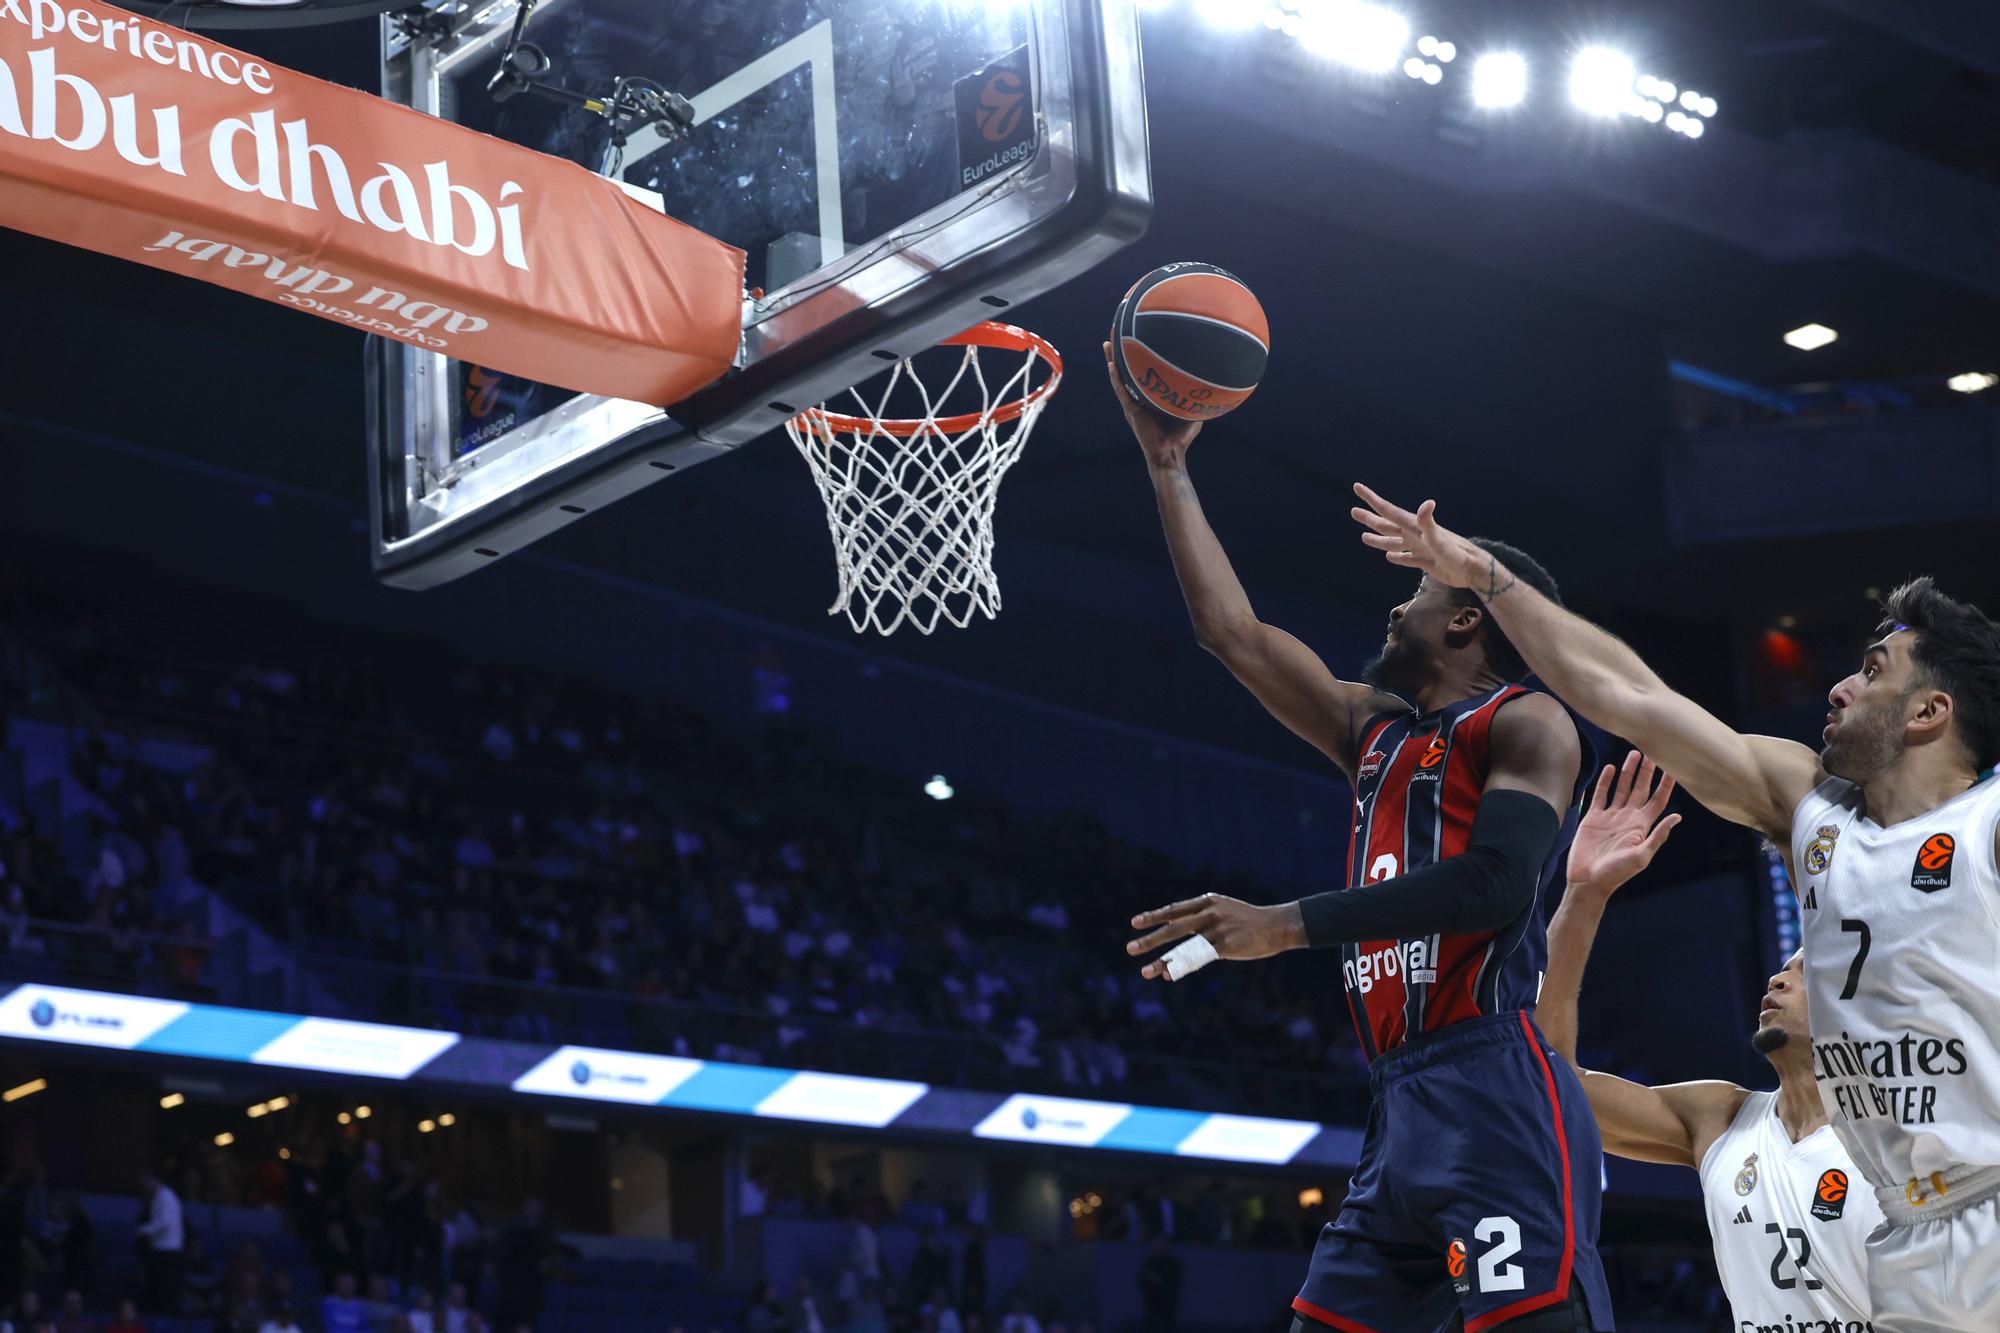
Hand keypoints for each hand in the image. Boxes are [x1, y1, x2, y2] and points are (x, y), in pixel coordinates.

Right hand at [1105, 341, 1201, 467]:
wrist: (1170, 453)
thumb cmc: (1182, 436)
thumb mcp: (1192, 409)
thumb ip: (1197, 395)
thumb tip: (1213, 379)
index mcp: (1151, 398)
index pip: (1143, 374)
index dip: (1138, 358)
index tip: (1138, 340)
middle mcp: (1139, 399)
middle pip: (1127, 371)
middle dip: (1121, 354)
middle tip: (1116, 334)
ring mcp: (1133, 404)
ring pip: (1119, 378)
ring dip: (1112, 361)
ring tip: (1107, 344)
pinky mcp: (1131, 411)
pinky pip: (1121, 391)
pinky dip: (1116, 378)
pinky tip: (1111, 364)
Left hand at [1125, 892, 1302, 979]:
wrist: (1277, 925)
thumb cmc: (1249, 921)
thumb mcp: (1224, 911)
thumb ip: (1203, 919)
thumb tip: (1182, 936)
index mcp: (1207, 901)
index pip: (1174, 909)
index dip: (1154, 916)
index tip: (1135, 923)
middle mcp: (1208, 913)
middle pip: (1173, 927)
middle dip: (1149, 939)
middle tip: (1130, 948)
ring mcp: (1216, 930)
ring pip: (1182, 947)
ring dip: (1161, 961)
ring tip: (1144, 972)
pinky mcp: (1224, 946)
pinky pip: (1197, 959)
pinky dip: (1181, 968)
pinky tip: (1169, 975)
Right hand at [1350, 483, 1489, 590]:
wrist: (1472, 570)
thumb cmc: (1456, 554)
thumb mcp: (1439, 539)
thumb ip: (1429, 523)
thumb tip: (1427, 503)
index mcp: (1414, 526)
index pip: (1387, 510)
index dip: (1371, 499)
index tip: (1357, 487)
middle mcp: (1414, 535)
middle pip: (1387, 525)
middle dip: (1370, 518)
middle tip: (1354, 511)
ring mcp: (1419, 548)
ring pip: (1393, 542)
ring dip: (1378, 538)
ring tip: (1363, 536)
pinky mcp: (1425, 561)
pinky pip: (1405, 558)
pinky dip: (1397, 557)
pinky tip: (1390, 557)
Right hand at [1567, 751, 1680, 896]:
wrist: (1589, 881)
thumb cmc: (1617, 873)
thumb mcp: (1641, 856)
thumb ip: (1658, 836)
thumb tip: (1677, 817)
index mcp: (1641, 826)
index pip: (1657, 800)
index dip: (1665, 785)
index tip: (1673, 768)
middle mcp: (1628, 818)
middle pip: (1641, 789)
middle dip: (1647, 772)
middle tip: (1652, 752)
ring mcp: (1610, 817)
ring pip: (1622, 788)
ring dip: (1628, 772)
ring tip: (1633, 754)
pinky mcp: (1593, 818)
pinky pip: (1600, 795)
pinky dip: (1605, 781)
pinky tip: (1610, 769)